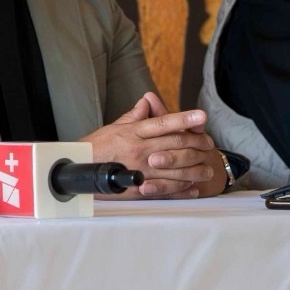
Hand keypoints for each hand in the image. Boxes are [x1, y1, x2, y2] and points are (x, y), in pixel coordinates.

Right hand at [83, 92, 223, 198]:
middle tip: (210, 143)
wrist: (79, 168)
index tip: (202, 115)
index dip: (184, 118)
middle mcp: (139, 150)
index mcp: (134, 132)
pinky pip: (164, 189)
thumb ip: (135, 114)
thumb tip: (148, 100)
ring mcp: (140, 170)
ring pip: (173, 169)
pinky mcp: (137, 188)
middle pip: (174, 144)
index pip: (164, 123)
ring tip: (208, 169)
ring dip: (194, 169)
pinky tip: (192, 188)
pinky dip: (180, 189)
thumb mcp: (115, 125)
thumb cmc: (97, 145)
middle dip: (196, 143)